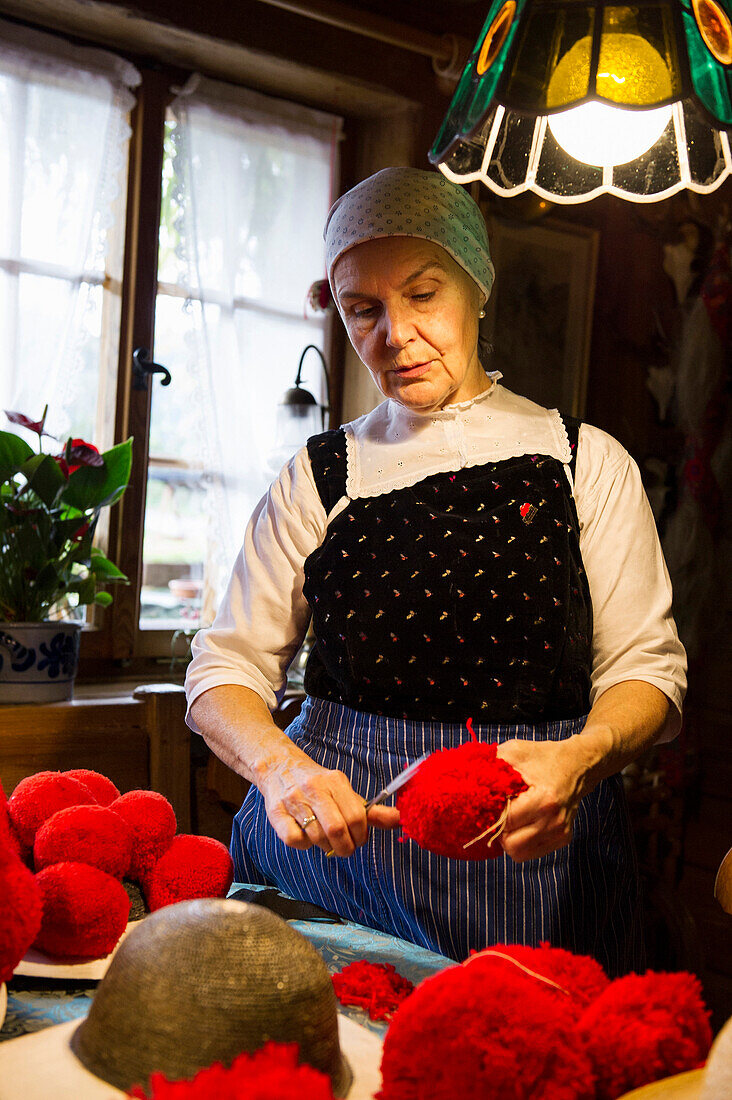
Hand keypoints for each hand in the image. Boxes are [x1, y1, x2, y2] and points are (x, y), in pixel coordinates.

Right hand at [258, 745, 399, 856]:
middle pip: (336, 829)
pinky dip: (304, 845)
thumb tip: (400, 819)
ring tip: (326, 840)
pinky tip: (306, 837)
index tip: (360, 839)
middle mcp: (314, 788)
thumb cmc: (318, 784)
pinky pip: (294, 840)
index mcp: (335, 781)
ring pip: (316, 837)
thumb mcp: (345, 792)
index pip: (356, 816)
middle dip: (345, 847)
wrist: (279, 766)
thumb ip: (372, 810)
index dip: (361, 835)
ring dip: (325, 846)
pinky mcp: (276, 812)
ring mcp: (293, 799)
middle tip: (346, 848)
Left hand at [496, 736, 595, 861]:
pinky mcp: (563, 839)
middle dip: (498, 831)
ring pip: (520, 854)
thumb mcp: (516, 751)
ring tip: (510, 819)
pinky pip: (531, 852)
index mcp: (544, 800)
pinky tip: (523, 823)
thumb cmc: (544, 757)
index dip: (491, 815)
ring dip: (509, 840)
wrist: (578, 764)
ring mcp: (560, 833)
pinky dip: (522, 841)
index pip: (505, 823)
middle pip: (510, 845)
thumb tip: (465, 776)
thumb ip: (492, 763)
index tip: (487, 805)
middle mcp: (554, 821)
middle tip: (497, 814)